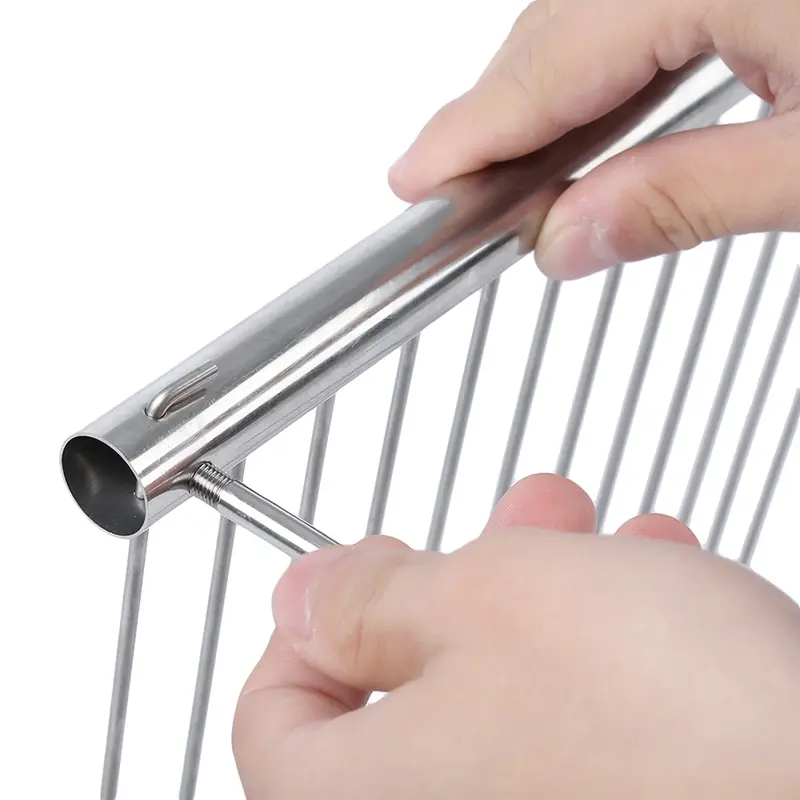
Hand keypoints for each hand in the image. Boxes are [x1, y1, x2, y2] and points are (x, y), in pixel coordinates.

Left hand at [232, 474, 799, 797]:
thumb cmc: (665, 717)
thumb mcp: (484, 600)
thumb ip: (367, 600)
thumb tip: (303, 598)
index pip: (274, 714)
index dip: (312, 623)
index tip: (370, 568)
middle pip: (403, 696)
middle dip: (465, 583)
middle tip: (509, 522)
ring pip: (504, 702)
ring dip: (547, 604)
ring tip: (606, 540)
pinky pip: (580, 738)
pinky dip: (604, 659)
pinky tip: (660, 594)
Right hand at [388, 0, 799, 278]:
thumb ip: (690, 198)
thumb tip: (570, 239)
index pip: (550, 61)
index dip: (470, 130)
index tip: (414, 181)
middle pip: (556, 26)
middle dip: (498, 114)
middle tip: (457, 195)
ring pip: (590, 10)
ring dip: (547, 90)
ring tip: (517, 167)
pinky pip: (638, 5)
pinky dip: (603, 59)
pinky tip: (601, 109)